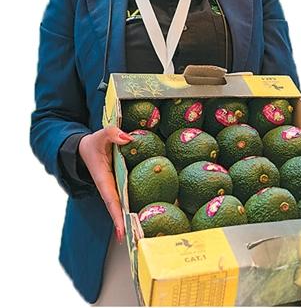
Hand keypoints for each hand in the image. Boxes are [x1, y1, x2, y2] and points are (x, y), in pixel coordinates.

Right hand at [78, 126, 132, 242]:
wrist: (84, 149)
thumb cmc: (93, 144)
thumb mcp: (101, 135)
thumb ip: (113, 134)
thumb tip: (129, 139)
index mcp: (103, 178)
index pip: (111, 199)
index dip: (117, 215)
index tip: (122, 232)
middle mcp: (108, 187)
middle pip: (118, 209)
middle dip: (125, 225)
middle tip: (136, 241)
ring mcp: (113, 187)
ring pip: (123, 205)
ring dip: (130, 219)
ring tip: (141, 235)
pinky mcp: (118, 185)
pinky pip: (126, 197)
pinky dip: (133, 206)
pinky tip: (142, 217)